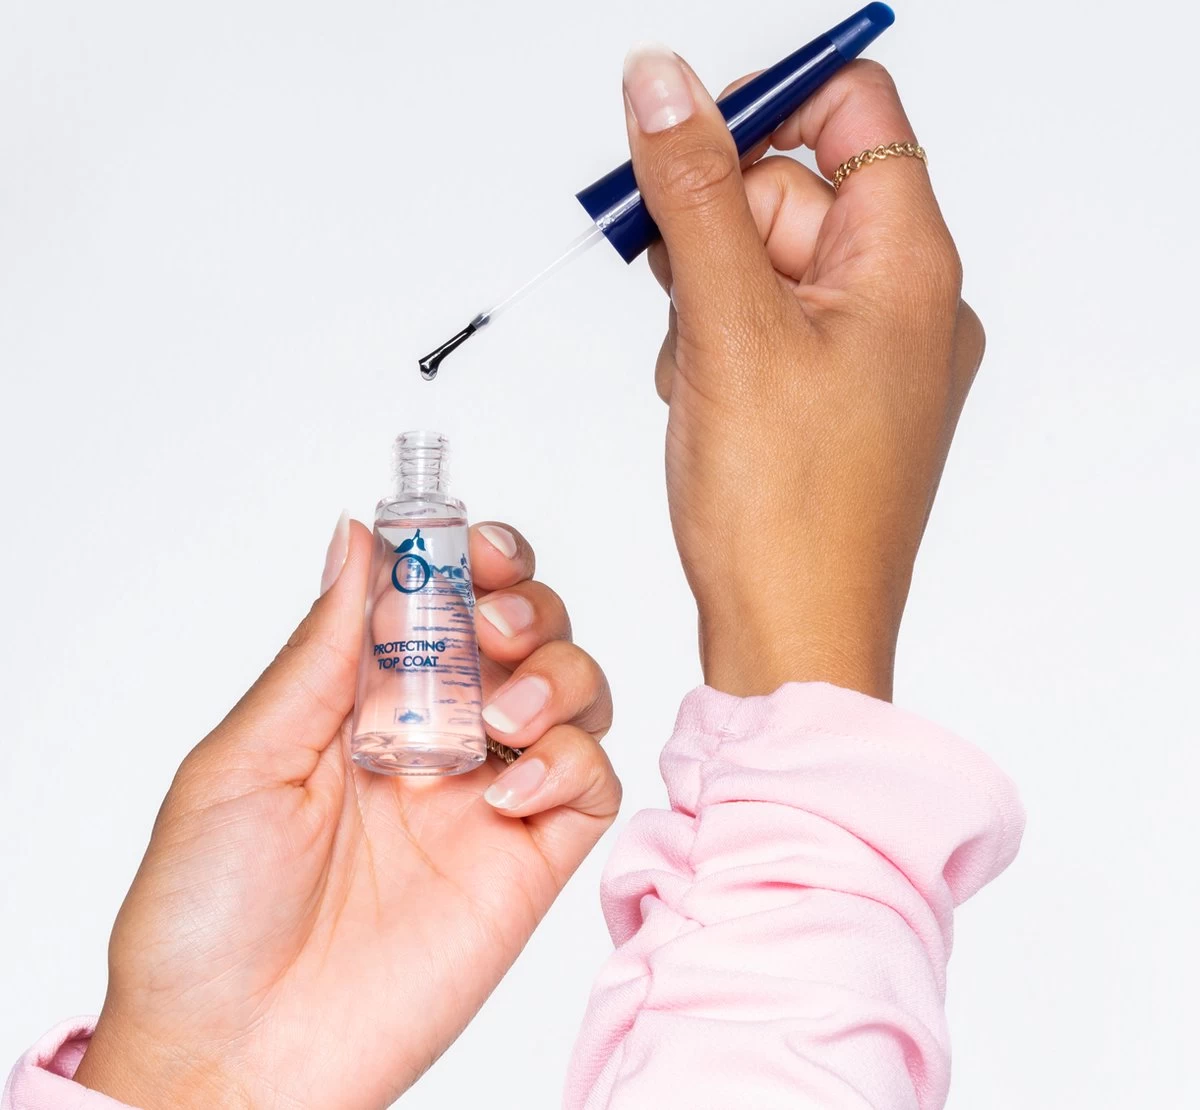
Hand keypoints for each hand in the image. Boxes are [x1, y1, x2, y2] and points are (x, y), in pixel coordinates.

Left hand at [73, 520, 617, 1108]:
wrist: (233, 1061)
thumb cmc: (205, 918)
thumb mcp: (242, 762)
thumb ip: (319, 651)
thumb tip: (357, 537)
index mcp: (364, 702)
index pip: (444, 601)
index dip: (473, 558)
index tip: (474, 545)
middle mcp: (437, 738)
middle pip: (526, 631)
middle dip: (526, 603)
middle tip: (490, 623)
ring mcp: (487, 799)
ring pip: (575, 692)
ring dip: (557, 674)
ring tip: (501, 717)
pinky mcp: (529, 863)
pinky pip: (591, 785)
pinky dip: (569, 765)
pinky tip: (505, 797)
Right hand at [621, 49, 984, 698]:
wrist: (794, 639)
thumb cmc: (787, 514)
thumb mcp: (727, 327)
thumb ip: (692, 192)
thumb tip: (663, 84)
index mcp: (909, 265)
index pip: (851, 112)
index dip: (764, 105)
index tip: (683, 134)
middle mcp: (902, 303)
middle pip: (791, 190)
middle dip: (713, 230)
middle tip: (675, 288)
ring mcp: (865, 355)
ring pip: (763, 263)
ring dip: (705, 299)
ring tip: (696, 373)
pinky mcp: (827, 397)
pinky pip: (763, 326)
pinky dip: (716, 345)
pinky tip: (704, 400)